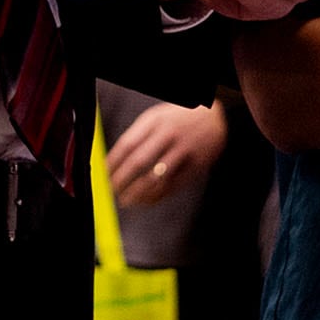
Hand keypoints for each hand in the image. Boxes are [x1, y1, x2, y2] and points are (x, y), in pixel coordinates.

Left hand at [107, 102, 227, 207]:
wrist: (216, 117)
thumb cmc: (177, 120)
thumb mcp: (156, 118)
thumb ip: (137, 136)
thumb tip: (112, 162)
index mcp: (155, 121)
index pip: (128, 144)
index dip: (113, 162)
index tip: (102, 175)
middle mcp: (170, 135)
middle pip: (140, 161)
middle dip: (122, 179)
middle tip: (111, 191)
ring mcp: (184, 151)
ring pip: (157, 178)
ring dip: (138, 193)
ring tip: (126, 201)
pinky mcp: (196, 166)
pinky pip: (173, 186)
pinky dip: (156, 197)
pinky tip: (145, 201)